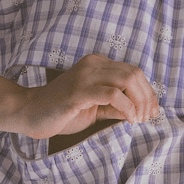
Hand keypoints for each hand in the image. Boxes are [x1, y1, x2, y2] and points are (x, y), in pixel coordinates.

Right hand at [13, 53, 160, 140]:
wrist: (31, 113)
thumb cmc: (63, 112)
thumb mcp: (96, 108)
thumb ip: (116, 106)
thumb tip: (142, 111)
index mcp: (98, 64)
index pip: (134, 72)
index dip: (148, 92)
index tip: (153, 112)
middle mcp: (93, 65)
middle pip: (134, 73)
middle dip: (147, 97)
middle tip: (147, 117)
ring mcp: (85, 76)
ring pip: (126, 79)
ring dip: (139, 102)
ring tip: (138, 119)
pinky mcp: (78, 92)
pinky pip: (111, 93)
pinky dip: (126, 106)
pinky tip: (128, 118)